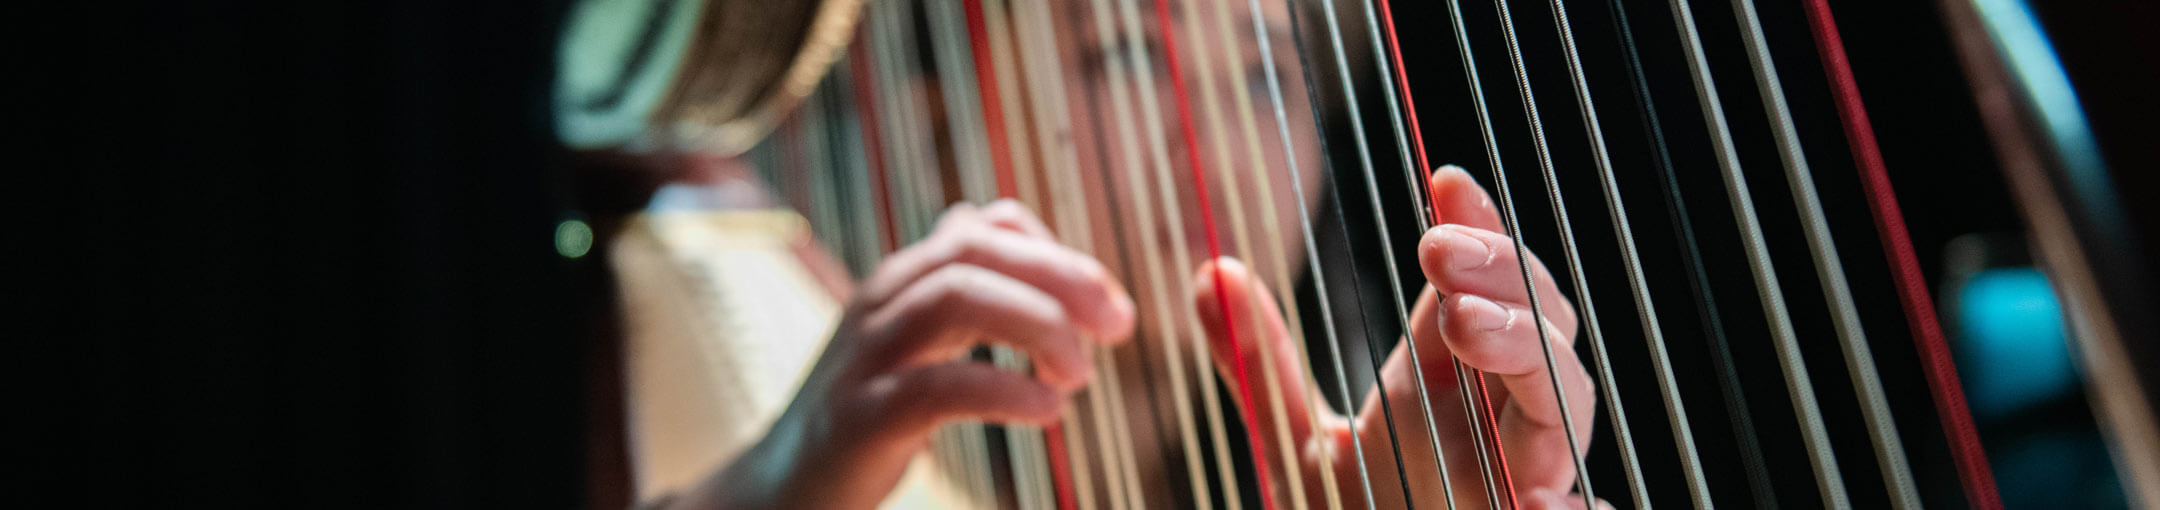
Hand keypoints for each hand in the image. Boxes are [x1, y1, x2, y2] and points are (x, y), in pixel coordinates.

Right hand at [682, 200, 1135, 509]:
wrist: (782, 490)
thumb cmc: (868, 414)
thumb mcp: (918, 340)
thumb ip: (967, 291)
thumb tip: (1019, 238)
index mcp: (904, 280)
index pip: (988, 225)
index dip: (1061, 254)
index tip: (1109, 308)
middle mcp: (882, 302)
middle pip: (976, 247)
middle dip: (1063, 277)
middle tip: (1120, 327)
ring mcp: (866, 356)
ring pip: (956, 296)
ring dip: (1039, 327)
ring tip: (1079, 376)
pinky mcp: (861, 418)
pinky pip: (939, 385)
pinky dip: (1006, 391)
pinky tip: (1048, 412)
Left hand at [1193, 166, 1606, 509]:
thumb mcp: (1300, 448)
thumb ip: (1261, 367)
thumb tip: (1210, 271)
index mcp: (1453, 384)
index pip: (1486, 284)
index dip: (1480, 226)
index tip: (1443, 177)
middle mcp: (1500, 425)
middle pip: (1540, 326)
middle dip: (1501, 277)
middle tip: (1437, 255)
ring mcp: (1529, 485)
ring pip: (1566, 404)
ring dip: (1527, 355)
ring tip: (1464, 326)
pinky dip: (1568, 504)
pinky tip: (1538, 500)